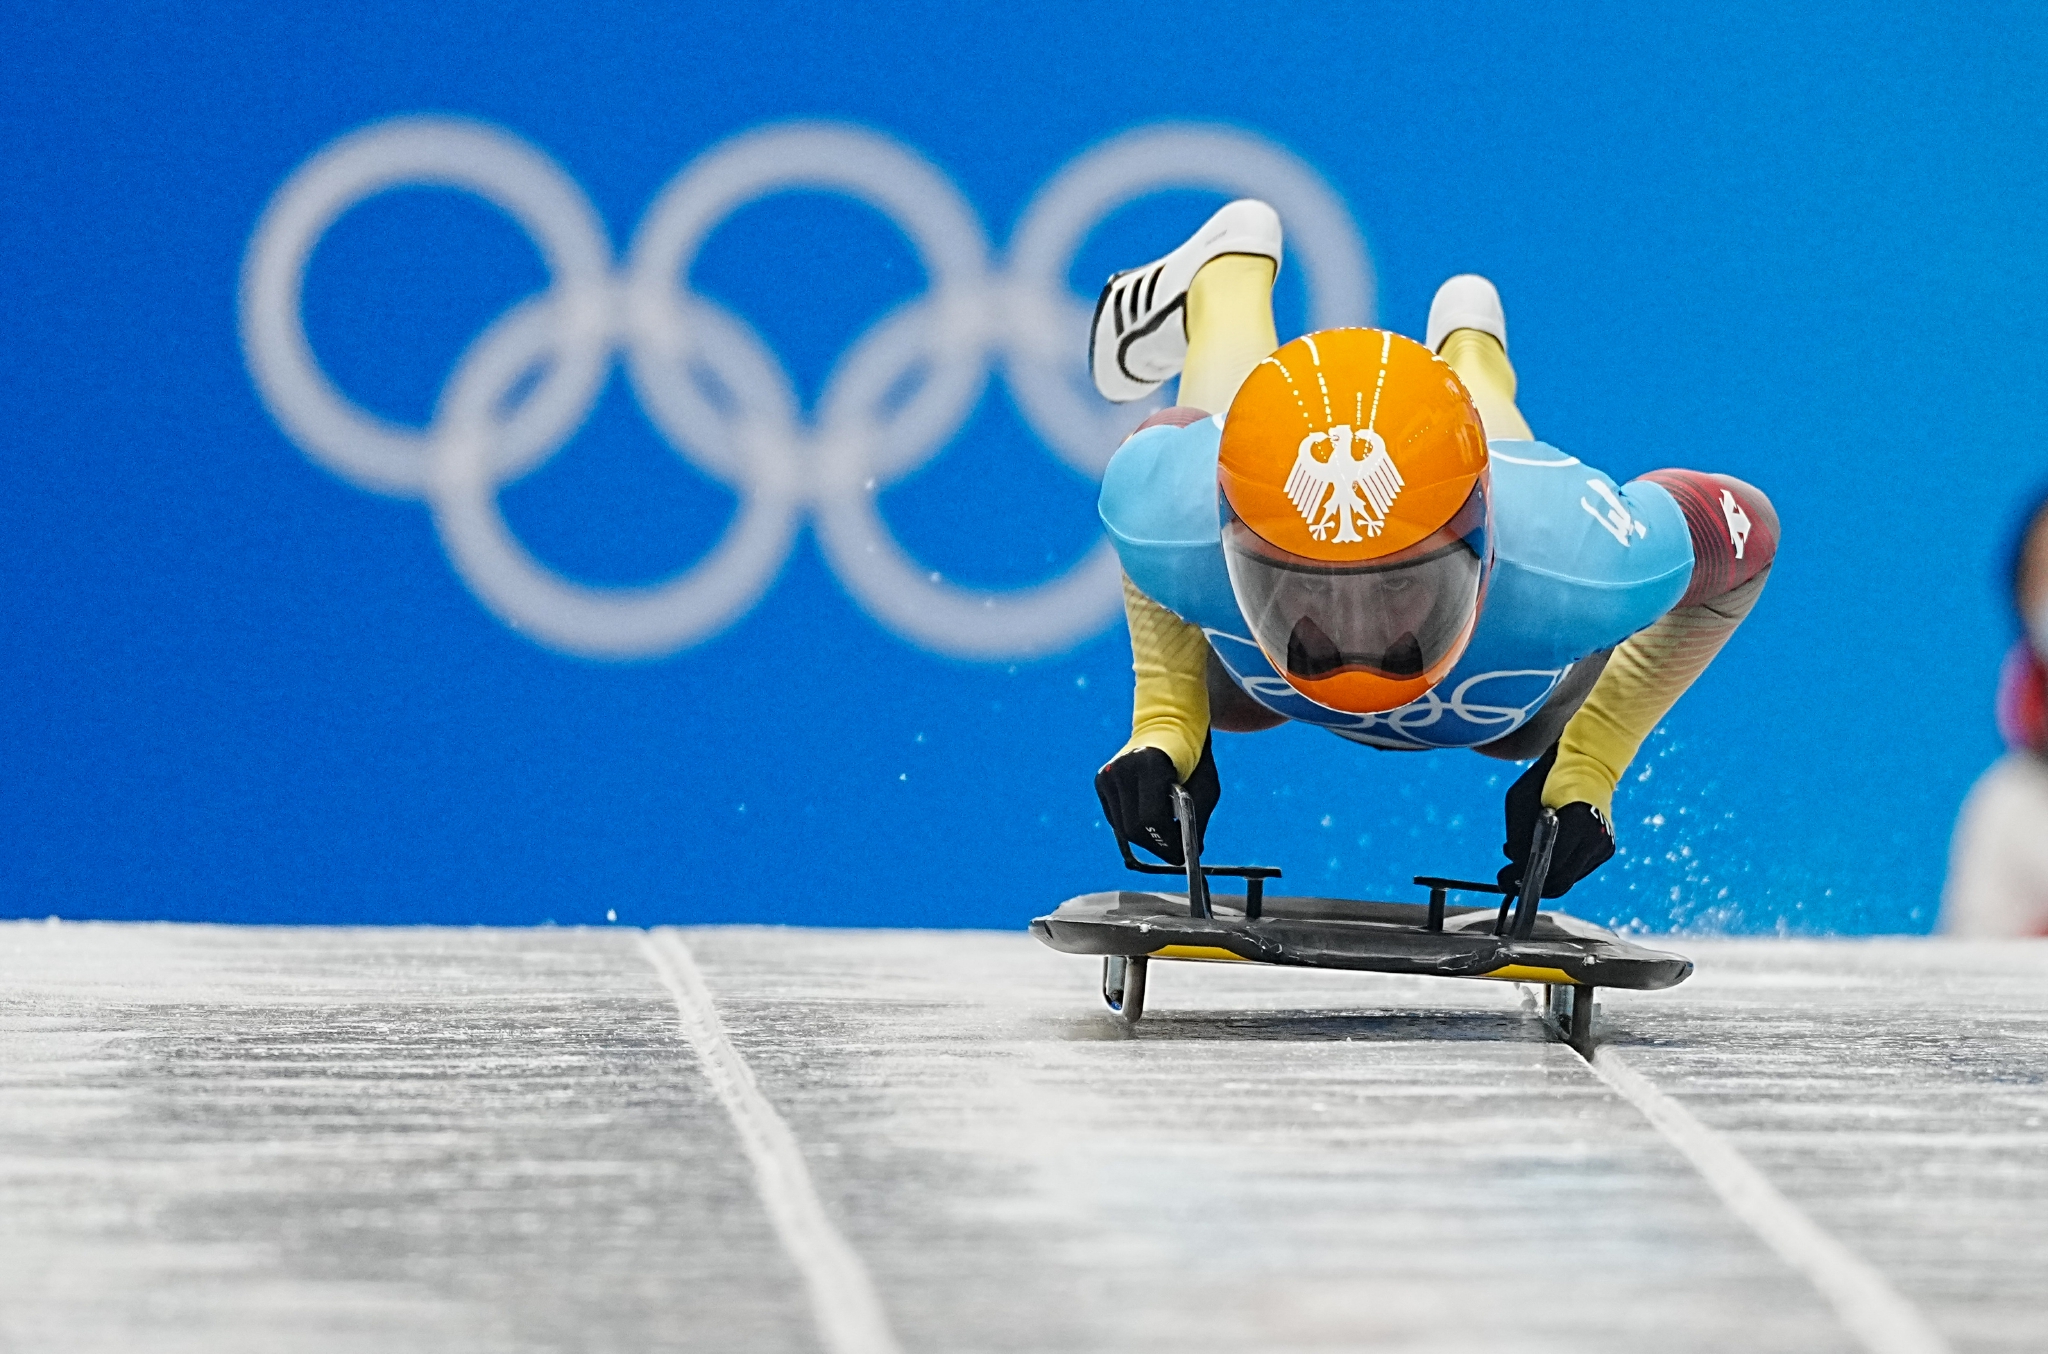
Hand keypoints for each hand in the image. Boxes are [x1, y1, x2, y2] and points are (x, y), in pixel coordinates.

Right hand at [1094, 738, 1218, 864]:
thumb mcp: (1206, 787)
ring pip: (1123, 828)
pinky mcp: (1102, 780)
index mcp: (1149, 764)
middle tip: (1174, 854)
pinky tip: (1151, 820)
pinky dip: (1134, 826)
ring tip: (1166, 836)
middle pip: (1134, 828)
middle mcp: (1122, 768)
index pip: (1151, 818)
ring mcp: (1108, 774)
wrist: (1168, 726)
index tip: (1181, 854)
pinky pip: (1116, 819)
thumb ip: (1196, 819)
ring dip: (1146, 839)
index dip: (1167, 842)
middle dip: (1156, 846)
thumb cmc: (1192, 758)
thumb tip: (1187, 855)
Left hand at [1498, 744, 1614, 897]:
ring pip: (1569, 879)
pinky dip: (1559, 867)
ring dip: (1545, 875)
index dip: (1525, 877)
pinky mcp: (1606, 849)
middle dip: (1532, 883)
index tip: (1505, 877)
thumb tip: (1516, 867)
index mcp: (1579, 823)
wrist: (1586, 764)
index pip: (1551, 867)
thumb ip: (1518, 835)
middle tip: (1508, 879)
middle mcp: (1597, 839)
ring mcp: (1604, 846)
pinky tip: (1544, 854)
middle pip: (1561, 881)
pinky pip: (1577, 870)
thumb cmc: (1546, 778)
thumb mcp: (1519, 799)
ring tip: (1523, 863)